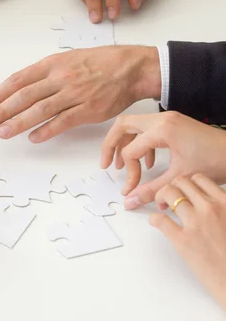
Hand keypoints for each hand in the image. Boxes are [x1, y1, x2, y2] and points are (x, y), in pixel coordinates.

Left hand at [0, 46, 159, 142]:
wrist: (132, 67)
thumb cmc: (99, 63)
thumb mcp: (68, 59)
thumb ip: (45, 73)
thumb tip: (20, 88)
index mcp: (53, 64)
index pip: (18, 80)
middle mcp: (60, 78)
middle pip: (24, 96)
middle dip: (1, 110)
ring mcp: (74, 94)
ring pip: (40, 110)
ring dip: (18, 123)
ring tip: (2, 132)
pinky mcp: (88, 110)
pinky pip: (63, 122)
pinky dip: (46, 131)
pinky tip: (32, 138)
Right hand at [101, 112, 225, 209]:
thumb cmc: (216, 161)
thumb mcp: (179, 178)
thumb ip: (149, 190)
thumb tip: (129, 201)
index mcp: (162, 129)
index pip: (130, 151)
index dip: (128, 172)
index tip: (132, 188)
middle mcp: (162, 119)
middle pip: (122, 126)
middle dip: (110, 145)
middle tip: (106, 165)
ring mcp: (168, 118)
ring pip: (133, 125)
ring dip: (124, 144)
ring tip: (122, 165)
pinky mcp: (174, 122)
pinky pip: (147, 128)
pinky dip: (140, 142)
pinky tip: (148, 162)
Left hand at [150, 174, 225, 310]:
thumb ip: (223, 209)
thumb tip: (212, 203)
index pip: (199, 179)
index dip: (187, 183)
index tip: (183, 191)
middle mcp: (210, 209)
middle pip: (181, 182)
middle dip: (172, 187)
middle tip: (169, 198)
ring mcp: (195, 223)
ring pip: (168, 194)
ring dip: (161, 198)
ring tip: (162, 207)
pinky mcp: (182, 240)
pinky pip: (160, 219)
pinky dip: (154, 218)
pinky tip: (156, 222)